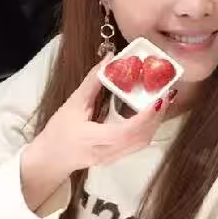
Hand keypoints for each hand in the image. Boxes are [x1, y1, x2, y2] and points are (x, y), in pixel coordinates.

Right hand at [20, 60, 172, 209]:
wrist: (50, 159)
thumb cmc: (59, 131)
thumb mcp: (73, 103)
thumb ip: (92, 81)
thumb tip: (110, 58)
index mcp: (92, 139)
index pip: (124, 132)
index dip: (144, 117)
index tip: (158, 98)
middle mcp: (106, 152)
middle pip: (140, 138)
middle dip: (157, 115)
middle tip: (167, 93)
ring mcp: (113, 158)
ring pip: (142, 143)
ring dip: (155, 122)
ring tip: (163, 100)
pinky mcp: (117, 158)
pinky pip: (138, 144)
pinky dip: (148, 127)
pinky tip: (152, 113)